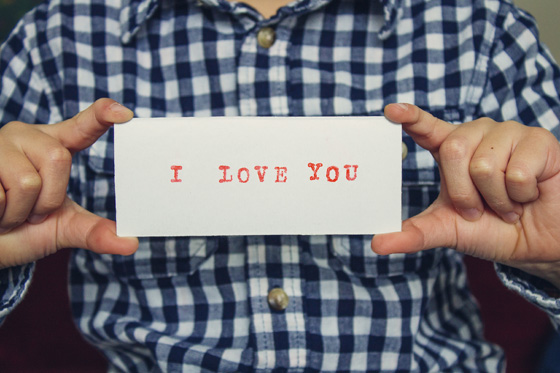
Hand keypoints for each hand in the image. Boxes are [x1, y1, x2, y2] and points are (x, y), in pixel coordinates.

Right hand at [0, 98, 137, 268]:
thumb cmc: (22, 229)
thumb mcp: (63, 228)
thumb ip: (95, 232)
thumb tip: (132, 244)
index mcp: (53, 147)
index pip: (82, 127)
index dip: (103, 115)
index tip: (125, 113)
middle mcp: (27, 138)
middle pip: (58, 158)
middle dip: (48, 199)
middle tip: (31, 212)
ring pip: (28, 181)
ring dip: (20, 211)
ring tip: (7, 212)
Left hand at [371, 103, 559, 287]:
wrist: (539, 242)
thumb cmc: (492, 229)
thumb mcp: (448, 230)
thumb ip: (414, 233)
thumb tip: (377, 243)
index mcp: (451, 150)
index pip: (427, 128)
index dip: (410, 117)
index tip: (391, 111)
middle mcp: (477, 135)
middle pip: (453, 150)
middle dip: (464, 193)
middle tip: (480, 209)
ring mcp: (508, 134)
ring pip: (484, 163)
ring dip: (496, 199)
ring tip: (509, 203)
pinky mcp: (539, 140)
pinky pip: (517, 171)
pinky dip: (521, 195)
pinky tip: (530, 194)